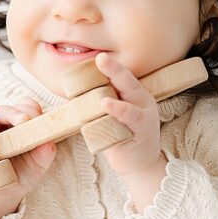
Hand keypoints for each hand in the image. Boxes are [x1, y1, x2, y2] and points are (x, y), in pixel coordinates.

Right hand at [0, 97, 56, 218]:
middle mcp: (7, 122)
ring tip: (0, 111)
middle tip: (23, 120)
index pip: (29, 108)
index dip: (33, 111)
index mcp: (24, 125)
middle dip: (17, 112)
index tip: (36, 118)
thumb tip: (48, 142)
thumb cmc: (18, 175)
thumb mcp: (35, 167)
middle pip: (11, 108)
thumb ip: (44, 154)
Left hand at [94, 52, 163, 176]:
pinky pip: (130, 129)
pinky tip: (110, 120)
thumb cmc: (122, 134)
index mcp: (134, 94)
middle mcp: (141, 103)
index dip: (111, 66)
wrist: (139, 162)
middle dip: (114, 71)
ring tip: (102, 102)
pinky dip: (120, 125)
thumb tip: (74, 90)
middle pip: (129, 84)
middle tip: (101, 59)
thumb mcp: (112, 113)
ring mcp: (143, 120)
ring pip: (130, 110)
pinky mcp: (140, 137)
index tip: (98, 56)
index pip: (122, 76)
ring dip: (116, 106)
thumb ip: (100, 100)